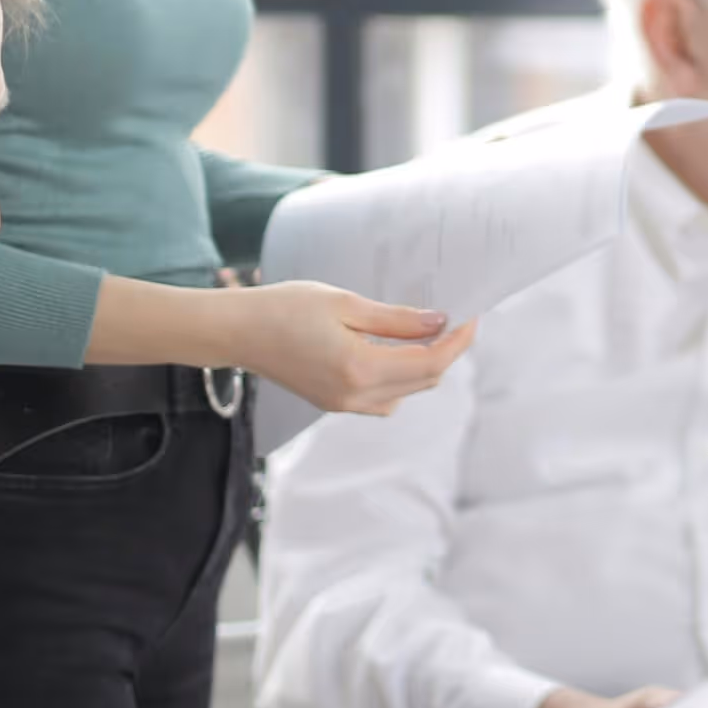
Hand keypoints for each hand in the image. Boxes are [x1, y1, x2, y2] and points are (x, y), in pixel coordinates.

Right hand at [235, 283, 472, 416]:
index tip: (470, 316)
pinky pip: (384, 399)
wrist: (237, 332)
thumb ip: (396, 319)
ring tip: (426, 332)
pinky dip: (400, 378)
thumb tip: (439, 323)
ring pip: (406, 393)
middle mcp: (355, 395)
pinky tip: (394, 351)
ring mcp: (343, 404)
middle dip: (446, 351)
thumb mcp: (345, 303)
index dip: (458, 341)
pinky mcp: (333, 403)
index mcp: (360, 369)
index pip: (431, 362)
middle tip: (454, 318)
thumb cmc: (285, 308)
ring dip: (424, 366)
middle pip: (424, 381)